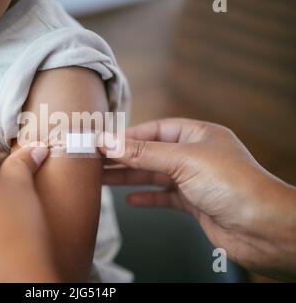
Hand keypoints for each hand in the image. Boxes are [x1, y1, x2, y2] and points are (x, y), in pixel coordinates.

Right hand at [99, 118, 295, 280]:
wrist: (263, 228)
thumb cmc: (234, 185)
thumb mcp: (183, 161)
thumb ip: (143, 153)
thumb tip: (109, 142)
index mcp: (197, 135)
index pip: (153, 131)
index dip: (126, 137)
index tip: (101, 143)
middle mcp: (196, 155)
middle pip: (151, 153)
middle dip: (123, 157)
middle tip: (95, 161)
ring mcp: (195, 180)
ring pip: (154, 175)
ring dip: (129, 177)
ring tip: (102, 179)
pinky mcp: (195, 203)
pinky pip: (164, 197)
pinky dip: (147, 198)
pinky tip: (130, 201)